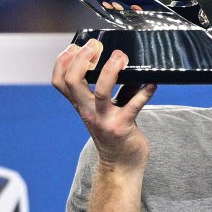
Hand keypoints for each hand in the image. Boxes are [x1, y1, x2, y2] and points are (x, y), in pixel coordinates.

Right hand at [52, 40, 156, 168]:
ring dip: (111, 71)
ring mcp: (104, 119)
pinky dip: (144, 92)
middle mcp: (88, 111)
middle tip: (96, 45)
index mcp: (81, 105)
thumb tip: (132, 68)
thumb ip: (116, 89)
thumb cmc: (114, 135)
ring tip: (121, 57)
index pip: (60, 81)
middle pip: (73, 81)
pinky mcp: (123, 127)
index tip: (75, 46)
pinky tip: (152, 83)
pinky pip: (133, 106)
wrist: (121, 166)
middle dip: (82, 59)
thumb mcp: (107, 110)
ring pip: (100, 91)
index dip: (62, 61)